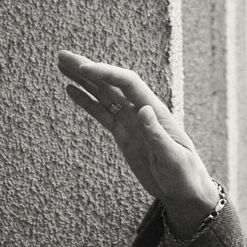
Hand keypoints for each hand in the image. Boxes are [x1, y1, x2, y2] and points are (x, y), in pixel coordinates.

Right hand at [57, 51, 218, 235]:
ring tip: (61, 64)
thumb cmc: (184, 175)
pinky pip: (101, 113)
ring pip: (103, 94)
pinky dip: (86, 101)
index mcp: (155, 111)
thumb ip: (157, 135)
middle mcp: (140, 110)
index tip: (83, 69)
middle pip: (111, 82)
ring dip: (82, 80)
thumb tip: (143, 109)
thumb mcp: (173, 158)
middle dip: (87, 68)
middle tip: (62, 56)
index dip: (105, 73)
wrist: (185, 190)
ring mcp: (130, 122)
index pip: (127, 83)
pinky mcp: (123, 134)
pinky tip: (71, 90)